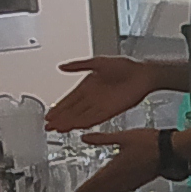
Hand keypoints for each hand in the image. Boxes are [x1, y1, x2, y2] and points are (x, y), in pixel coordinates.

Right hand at [50, 56, 172, 133]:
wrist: (143, 74)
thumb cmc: (125, 66)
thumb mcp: (97, 62)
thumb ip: (79, 65)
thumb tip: (61, 67)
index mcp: (87, 86)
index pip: (69, 100)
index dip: (59, 108)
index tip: (49, 115)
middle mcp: (92, 98)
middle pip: (72, 111)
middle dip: (60, 118)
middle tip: (47, 126)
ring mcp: (100, 105)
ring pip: (80, 117)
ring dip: (69, 123)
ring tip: (56, 129)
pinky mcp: (110, 111)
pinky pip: (94, 119)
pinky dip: (84, 123)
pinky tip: (75, 127)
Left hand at [71, 127, 161, 191]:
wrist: (170, 150)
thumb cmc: (149, 142)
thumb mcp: (122, 136)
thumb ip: (102, 138)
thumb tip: (84, 138)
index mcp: (116, 167)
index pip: (96, 182)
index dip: (85, 190)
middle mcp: (122, 178)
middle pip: (102, 191)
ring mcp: (131, 182)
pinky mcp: (138, 182)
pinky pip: (121, 191)